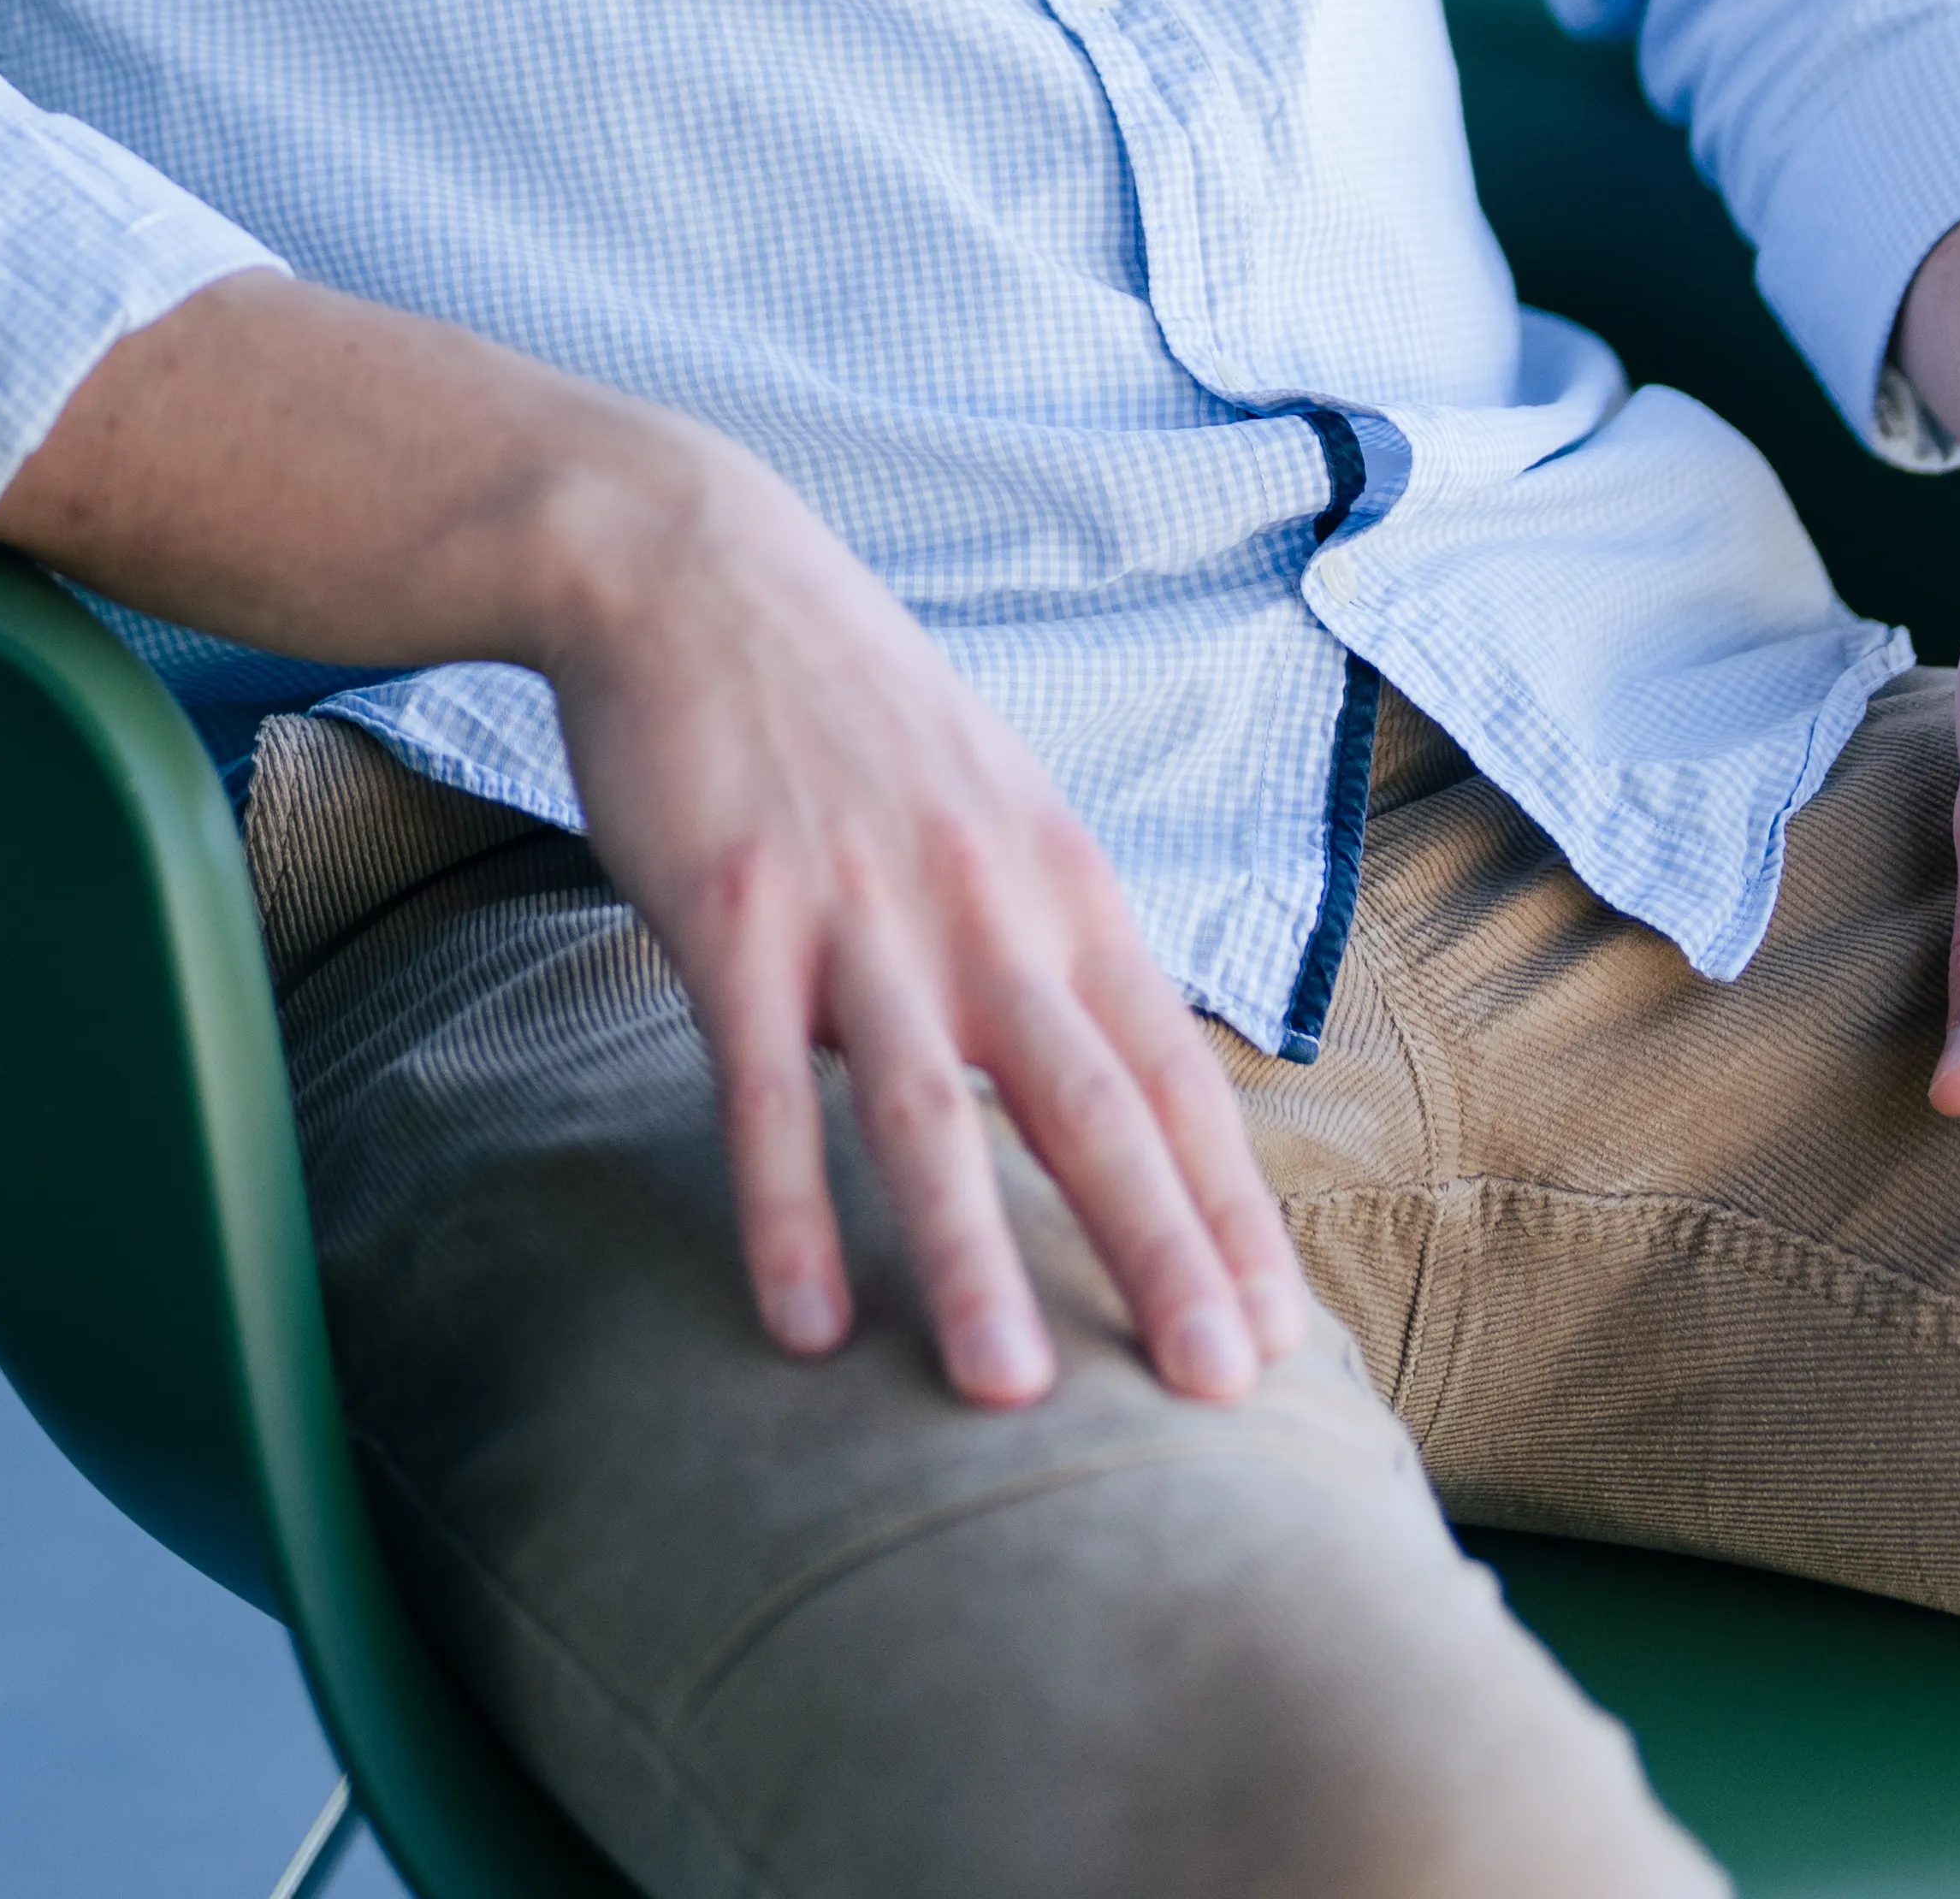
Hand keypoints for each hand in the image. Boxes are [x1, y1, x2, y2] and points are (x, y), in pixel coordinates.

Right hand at [0, 268, 1305, 1414]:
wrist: (687, 563)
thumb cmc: (841, 706)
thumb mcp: (988, 805)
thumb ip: (1046, 938)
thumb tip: (1108, 1084)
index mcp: (1059, 884)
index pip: (1174, 1075)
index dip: (1228, 1211)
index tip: (1272, 1340)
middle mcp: (982, 904)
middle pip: (1092, 1105)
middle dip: (1161, 1254)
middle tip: (1212, 1396)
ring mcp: (855, 912)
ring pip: (930, 1112)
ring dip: (972, 1258)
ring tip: (1007, 1397)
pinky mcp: (730, 914)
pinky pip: (762, 1086)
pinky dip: (786, 1206)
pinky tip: (801, 1320)